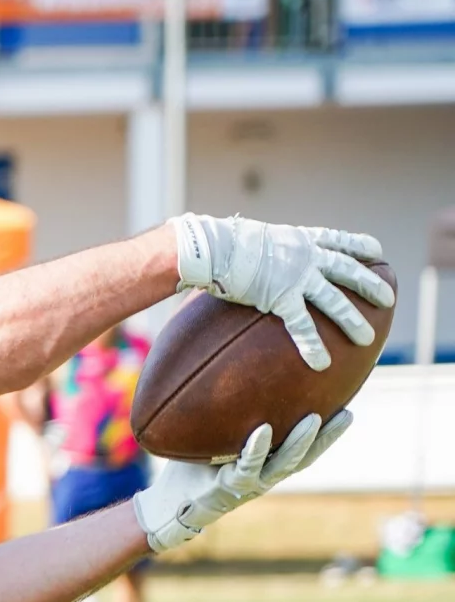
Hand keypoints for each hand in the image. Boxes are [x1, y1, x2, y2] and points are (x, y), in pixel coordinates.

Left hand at [133, 411, 351, 552]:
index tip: (348, 406)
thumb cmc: (193, 468)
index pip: (306, 447)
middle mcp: (265, 475)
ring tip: (315, 419)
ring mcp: (250, 482)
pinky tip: (262, 430)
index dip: (329, 432)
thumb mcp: (215, 438)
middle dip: (328, 436)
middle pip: (306, 456)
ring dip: (301, 442)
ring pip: (284, 463)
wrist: (170, 503)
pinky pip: (246, 465)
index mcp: (268, 464)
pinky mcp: (230, 486)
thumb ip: (230, 416)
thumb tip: (232, 371)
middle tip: (348, 412)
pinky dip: (256, 447)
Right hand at [171, 214, 391, 370]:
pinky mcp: (281, 297)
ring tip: (367, 339)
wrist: (213, 246)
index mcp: (300, 239)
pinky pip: (301, 325)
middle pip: (347, 270)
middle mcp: (305, 256)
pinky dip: (312, 345)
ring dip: (352, 321)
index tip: (377, 252)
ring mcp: (297, 277)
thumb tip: (246, 258)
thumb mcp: (250, 237)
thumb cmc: (220, 242)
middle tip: (388, 299)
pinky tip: (321, 364)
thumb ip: (260, 250)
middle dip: (370, 285)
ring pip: (333, 301)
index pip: (339, 240)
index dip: (360, 246)